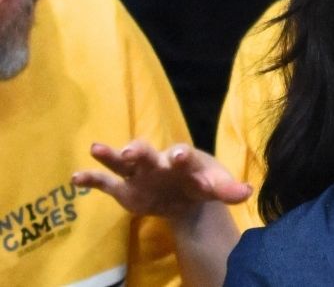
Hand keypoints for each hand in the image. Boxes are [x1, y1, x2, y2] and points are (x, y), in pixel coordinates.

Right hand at [72, 140, 251, 219]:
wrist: (187, 196)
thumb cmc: (202, 182)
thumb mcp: (217, 187)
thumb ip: (229, 190)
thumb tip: (247, 192)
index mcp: (183, 159)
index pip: (182, 155)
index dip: (181, 156)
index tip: (179, 156)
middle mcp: (158, 161)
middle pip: (148, 153)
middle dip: (141, 151)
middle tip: (133, 151)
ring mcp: (139, 173)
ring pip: (123, 161)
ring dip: (111, 155)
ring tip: (96, 148)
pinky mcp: (124, 189)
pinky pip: (105, 182)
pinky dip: (91, 179)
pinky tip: (75, 178)